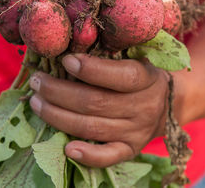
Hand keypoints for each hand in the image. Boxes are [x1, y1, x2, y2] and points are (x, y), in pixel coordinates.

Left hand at [29, 54, 168, 167]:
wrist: (168, 105)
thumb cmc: (142, 76)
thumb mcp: (136, 58)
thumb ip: (112, 54)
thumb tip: (71, 48)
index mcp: (146, 79)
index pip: (120, 76)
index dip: (91, 69)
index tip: (66, 60)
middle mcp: (142, 107)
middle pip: (95, 102)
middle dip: (59, 92)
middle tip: (37, 81)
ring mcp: (136, 132)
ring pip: (92, 127)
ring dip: (58, 116)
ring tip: (36, 102)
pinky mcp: (130, 149)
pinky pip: (108, 157)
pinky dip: (87, 155)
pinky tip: (66, 148)